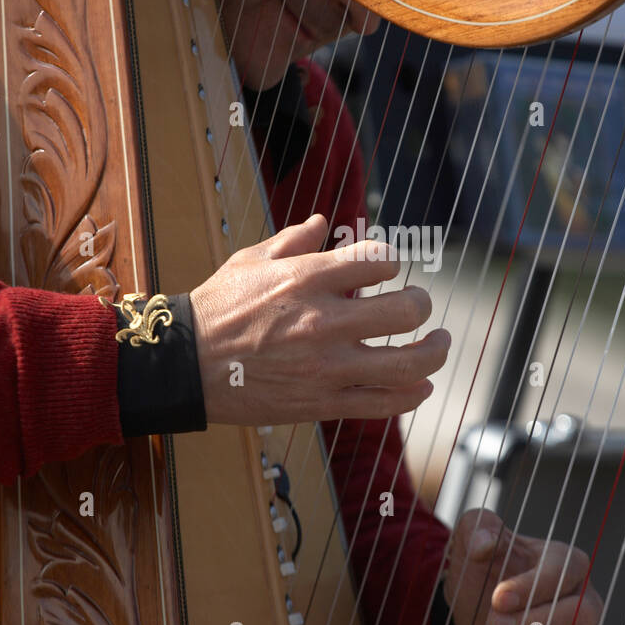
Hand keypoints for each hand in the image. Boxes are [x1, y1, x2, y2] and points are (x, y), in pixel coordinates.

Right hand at [190, 213, 449, 424]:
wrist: (185, 366)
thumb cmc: (217, 308)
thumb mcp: (250, 261)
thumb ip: (294, 241)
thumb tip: (323, 221)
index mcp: (307, 279)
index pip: (380, 263)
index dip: (392, 263)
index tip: (387, 270)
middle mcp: (323, 322)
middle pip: (404, 311)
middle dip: (422, 304)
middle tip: (421, 305)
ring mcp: (326, 367)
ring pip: (406, 363)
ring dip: (434, 352)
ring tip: (440, 343)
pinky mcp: (322, 403)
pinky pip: (382, 403)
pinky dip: (411, 395)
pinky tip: (422, 385)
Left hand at [443, 510, 621, 624]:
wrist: (471, 620)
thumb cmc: (480, 574)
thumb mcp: (470, 540)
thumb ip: (476, 528)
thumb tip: (484, 544)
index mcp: (565, 562)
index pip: (565, 573)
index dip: (532, 588)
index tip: (496, 600)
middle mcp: (585, 599)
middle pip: (586, 613)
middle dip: (537, 624)